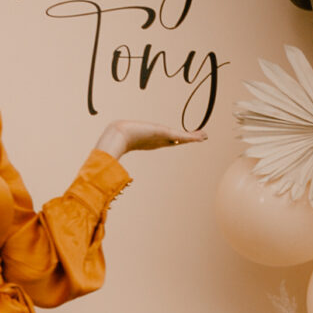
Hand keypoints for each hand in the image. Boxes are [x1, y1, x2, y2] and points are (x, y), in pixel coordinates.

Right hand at [94, 122, 209, 160]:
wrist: (117, 134)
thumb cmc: (116, 145)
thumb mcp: (118, 157)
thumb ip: (115, 167)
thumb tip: (109, 178)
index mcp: (151, 141)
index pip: (167, 140)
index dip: (176, 140)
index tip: (182, 140)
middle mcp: (158, 137)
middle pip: (177, 138)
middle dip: (188, 137)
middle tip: (200, 136)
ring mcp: (162, 135)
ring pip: (182, 136)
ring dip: (193, 136)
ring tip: (204, 136)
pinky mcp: (166, 133)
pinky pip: (183, 136)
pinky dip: (193, 137)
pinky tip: (202, 137)